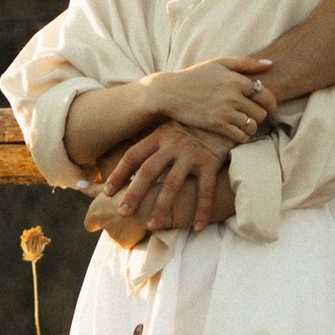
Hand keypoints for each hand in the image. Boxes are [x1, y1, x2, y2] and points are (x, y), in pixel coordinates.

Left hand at [93, 121, 235, 234]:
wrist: (228, 107)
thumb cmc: (197, 120)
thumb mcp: (173, 122)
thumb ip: (157, 137)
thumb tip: (135, 156)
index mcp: (160, 134)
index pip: (133, 155)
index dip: (118, 173)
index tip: (106, 190)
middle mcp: (173, 144)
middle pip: (147, 172)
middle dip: (133, 194)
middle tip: (121, 213)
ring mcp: (192, 153)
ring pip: (172, 184)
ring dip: (161, 207)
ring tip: (152, 226)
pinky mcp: (211, 161)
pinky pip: (204, 190)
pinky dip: (202, 210)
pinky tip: (197, 227)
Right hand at [154, 54, 272, 144]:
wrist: (170, 92)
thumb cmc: (196, 76)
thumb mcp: (219, 63)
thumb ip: (245, 62)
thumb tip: (270, 64)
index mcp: (236, 80)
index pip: (266, 95)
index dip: (270, 104)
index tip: (267, 107)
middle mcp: (233, 96)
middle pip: (261, 113)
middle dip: (260, 116)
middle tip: (252, 116)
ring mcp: (225, 112)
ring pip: (252, 126)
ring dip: (251, 127)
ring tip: (244, 124)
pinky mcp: (216, 125)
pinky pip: (240, 136)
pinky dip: (242, 136)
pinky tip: (236, 132)